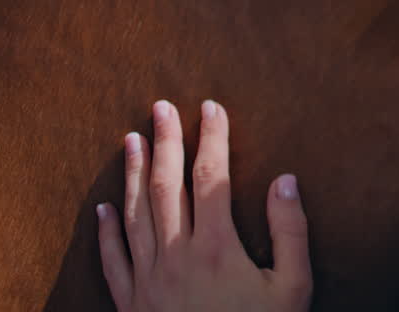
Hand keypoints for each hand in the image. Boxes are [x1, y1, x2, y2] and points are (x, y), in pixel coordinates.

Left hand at [96, 100, 311, 311]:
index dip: (212, 138)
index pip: (212, 177)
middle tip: (161, 106)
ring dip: (131, 173)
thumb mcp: (293, 287)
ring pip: (134, 215)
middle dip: (165, 141)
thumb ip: (290, 231)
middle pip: (166, 185)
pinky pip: (112, 260)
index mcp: (217, 247)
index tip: (211, 107)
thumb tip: (284, 180)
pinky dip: (107, 230)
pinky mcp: (132, 306)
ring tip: (131, 139)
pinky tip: (105, 206)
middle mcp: (176, 255)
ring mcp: (148, 281)